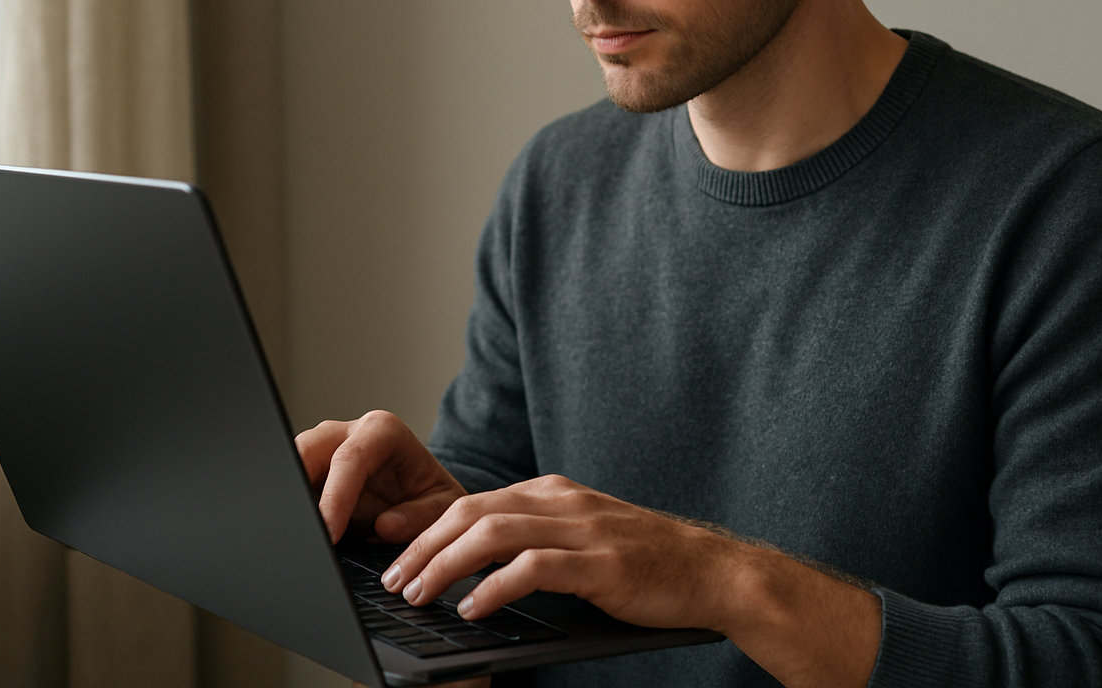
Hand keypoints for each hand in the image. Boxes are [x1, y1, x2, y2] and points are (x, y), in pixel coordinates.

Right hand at [295, 410, 465, 543]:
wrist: (422, 492)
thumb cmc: (431, 494)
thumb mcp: (443, 506)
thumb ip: (421, 515)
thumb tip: (386, 525)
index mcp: (383, 431)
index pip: (350, 458)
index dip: (335, 496)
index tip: (330, 533)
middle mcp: (348, 433)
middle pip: (307, 449)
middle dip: (297, 486)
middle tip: (301, 531)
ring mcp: (325, 449)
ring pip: (291, 464)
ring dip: (292, 497)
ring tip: (299, 534)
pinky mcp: (311, 470)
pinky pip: (292, 484)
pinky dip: (293, 506)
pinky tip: (299, 530)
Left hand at [379, 474, 743, 629]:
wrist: (710, 572)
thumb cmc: (641, 563)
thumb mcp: (580, 538)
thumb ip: (534, 540)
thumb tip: (473, 565)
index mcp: (552, 493)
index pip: (473, 501)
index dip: (426, 524)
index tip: (391, 549)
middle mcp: (562, 501)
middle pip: (472, 511)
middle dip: (424, 545)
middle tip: (393, 578)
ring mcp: (583, 529)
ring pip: (494, 534)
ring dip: (447, 564)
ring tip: (420, 593)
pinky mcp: (601, 564)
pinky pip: (534, 569)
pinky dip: (495, 587)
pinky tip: (472, 609)